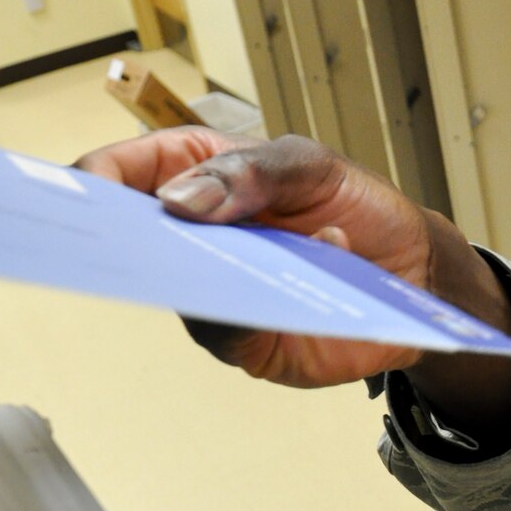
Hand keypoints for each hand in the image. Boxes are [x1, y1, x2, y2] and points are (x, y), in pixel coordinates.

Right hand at [73, 130, 510, 391]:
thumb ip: (250, 171)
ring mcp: (220, 295)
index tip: (95, 187)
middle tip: (137, 232)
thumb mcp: (311, 166)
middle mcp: (198, 242)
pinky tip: (284, 286)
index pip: (126, 173)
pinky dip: (246, 312)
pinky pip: (226, 333)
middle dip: (129, 239)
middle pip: (138, 242)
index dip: (100, 177)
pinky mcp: (251, 345)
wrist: (414, 270)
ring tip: (230, 255)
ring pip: (180, 292)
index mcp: (198, 177)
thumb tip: (178, 200)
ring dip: (199, 276)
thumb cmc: (356, 207)